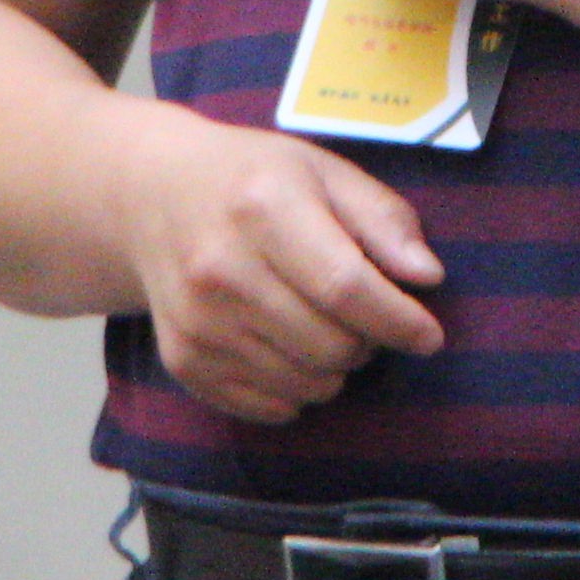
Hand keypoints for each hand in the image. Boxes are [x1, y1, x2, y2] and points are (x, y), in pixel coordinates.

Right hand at [109, 104, 448, 424]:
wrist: (150, 196)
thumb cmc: (252, 180)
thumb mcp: (324, 172)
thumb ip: (382, 220)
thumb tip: (427, 277)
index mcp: (263, 207)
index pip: (345, 288)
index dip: (398, 320)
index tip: (429, 334)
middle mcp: (221, 269)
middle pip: (330, 344)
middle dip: (369, 342)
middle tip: (366, 316)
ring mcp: (197, 320)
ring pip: (305, 384)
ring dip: (335, 368)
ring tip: (324, 325)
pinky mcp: (182, 358)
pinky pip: (268, 407)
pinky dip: (296, 389)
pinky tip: (288, 347)